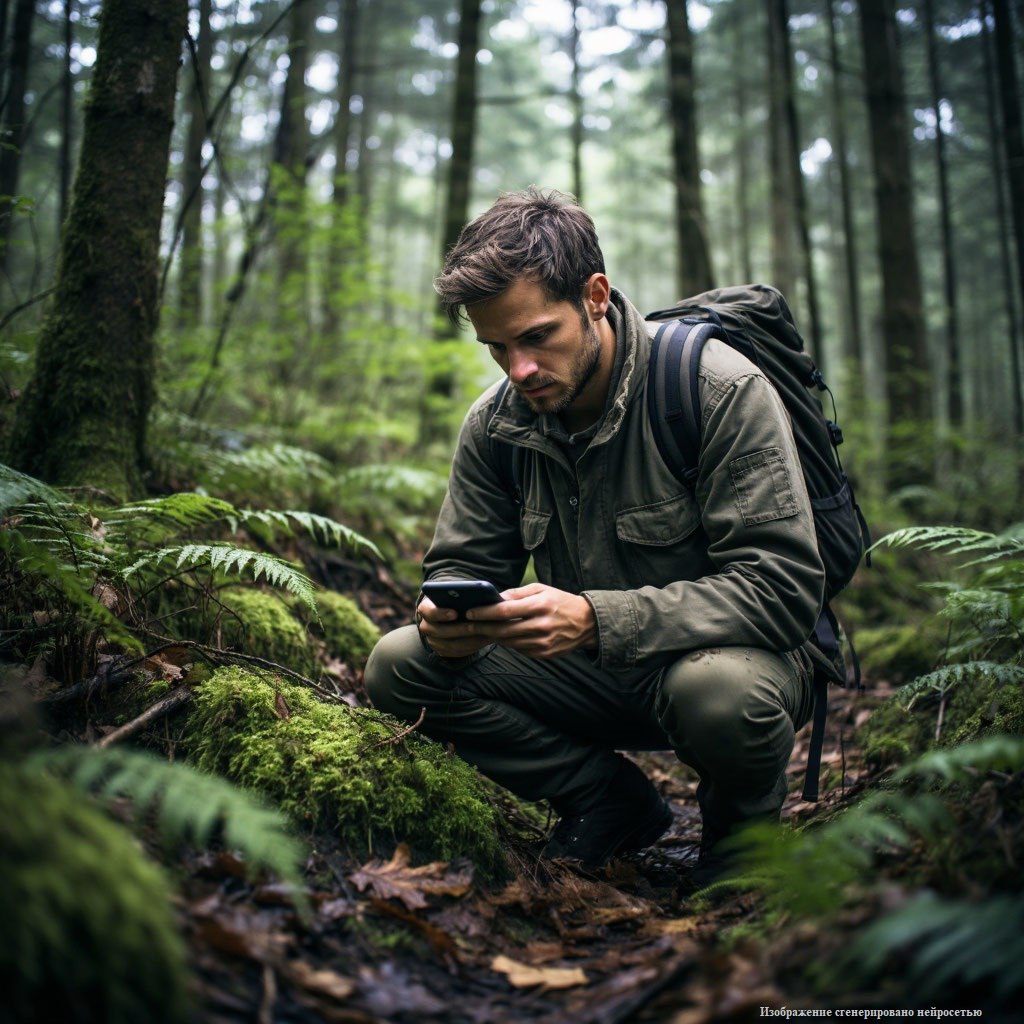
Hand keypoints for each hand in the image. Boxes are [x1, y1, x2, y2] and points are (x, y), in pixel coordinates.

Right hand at [416, 595, 494, 659]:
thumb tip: (475, 596)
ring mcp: (432, 641)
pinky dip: (470, 647)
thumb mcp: (454, 593)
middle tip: (475, 626)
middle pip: (440, 631)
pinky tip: (482, 641)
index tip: (455, 613)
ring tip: (483, 634)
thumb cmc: (454, 599)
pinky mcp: (442, 651)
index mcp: (425, 609)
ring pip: (450, 645)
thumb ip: (460, 595)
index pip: (429, 612)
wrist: (450, 611)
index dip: (441, 613)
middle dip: (459, 629)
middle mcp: (425, 626)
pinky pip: (456, 652)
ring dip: (468, 640)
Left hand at [463, 582, 596, 658]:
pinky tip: (502, 636)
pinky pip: (519, 650)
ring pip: (508, 642)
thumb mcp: (542, 590)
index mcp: (540, 606)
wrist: (587, 624)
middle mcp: (541, 626)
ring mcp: (543, 643)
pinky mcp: (544, 654)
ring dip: (493, 636)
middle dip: (482, 627)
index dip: (484, 612)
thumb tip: (495, 598)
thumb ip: (518, 594)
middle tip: (468, 624)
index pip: (505, 610)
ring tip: (482, 629)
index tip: (470, 612)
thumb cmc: (561, 602)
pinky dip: (508, 643)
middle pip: (503, 629)